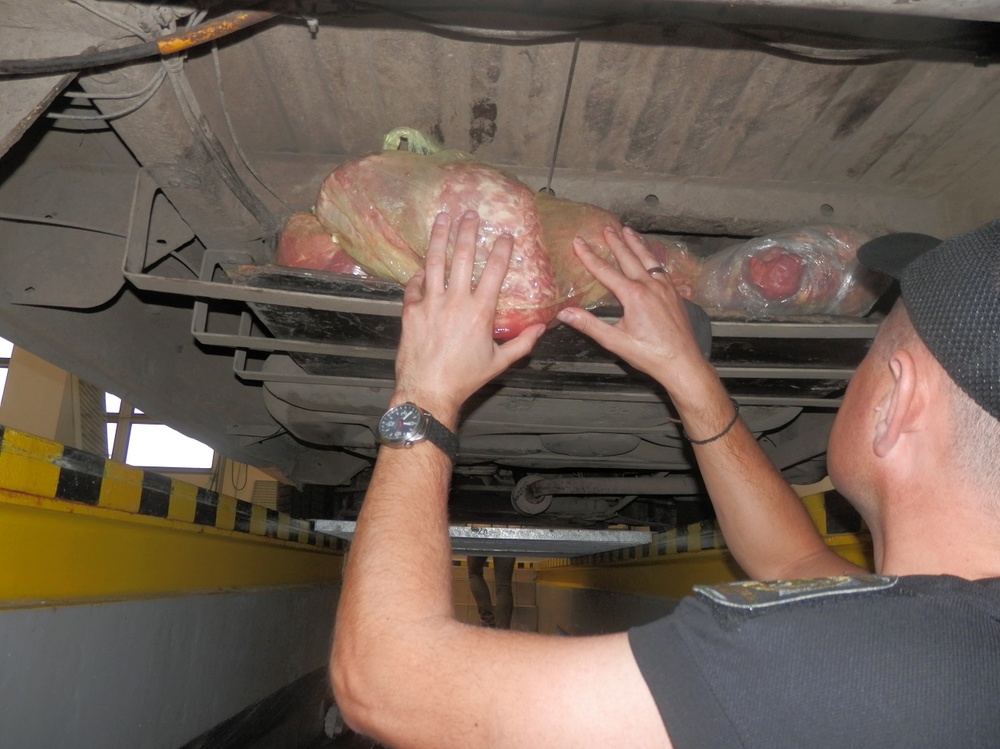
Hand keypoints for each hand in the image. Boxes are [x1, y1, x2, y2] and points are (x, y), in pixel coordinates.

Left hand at [392, 211, 544, 425]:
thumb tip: (542, 328)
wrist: (428, 391)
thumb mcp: (499, 363)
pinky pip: (414, 285)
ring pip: (435, 262)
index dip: (502, 250)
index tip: (506, 235)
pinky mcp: (410, 310)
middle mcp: (455, 301)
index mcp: (480, 311)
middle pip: (463, 256)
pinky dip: (419, 274)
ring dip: (439, 237)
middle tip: (471, 213)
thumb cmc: (465, 379)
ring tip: (442, 218)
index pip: (495, 271)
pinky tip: (422, 267)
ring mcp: (430, 303)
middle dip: (468, 231)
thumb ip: (522, 343)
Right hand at [556, 226, 714, 401]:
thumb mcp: (615, 341)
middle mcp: (651, 286)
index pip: (606, 271)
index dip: (589, 256)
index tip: (579, 242)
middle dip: (616, 242)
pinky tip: (650, 257)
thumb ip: (589, 325)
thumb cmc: (650, 355)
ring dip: (636, 244)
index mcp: (634, 295)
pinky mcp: (675, 294)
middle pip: (629, 257)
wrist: (683, 363)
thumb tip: (565, 313)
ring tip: (628, 231)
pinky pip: (661, 268)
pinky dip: (652, 257)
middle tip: (606, 228)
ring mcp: (665, 288)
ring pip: (648, 259)